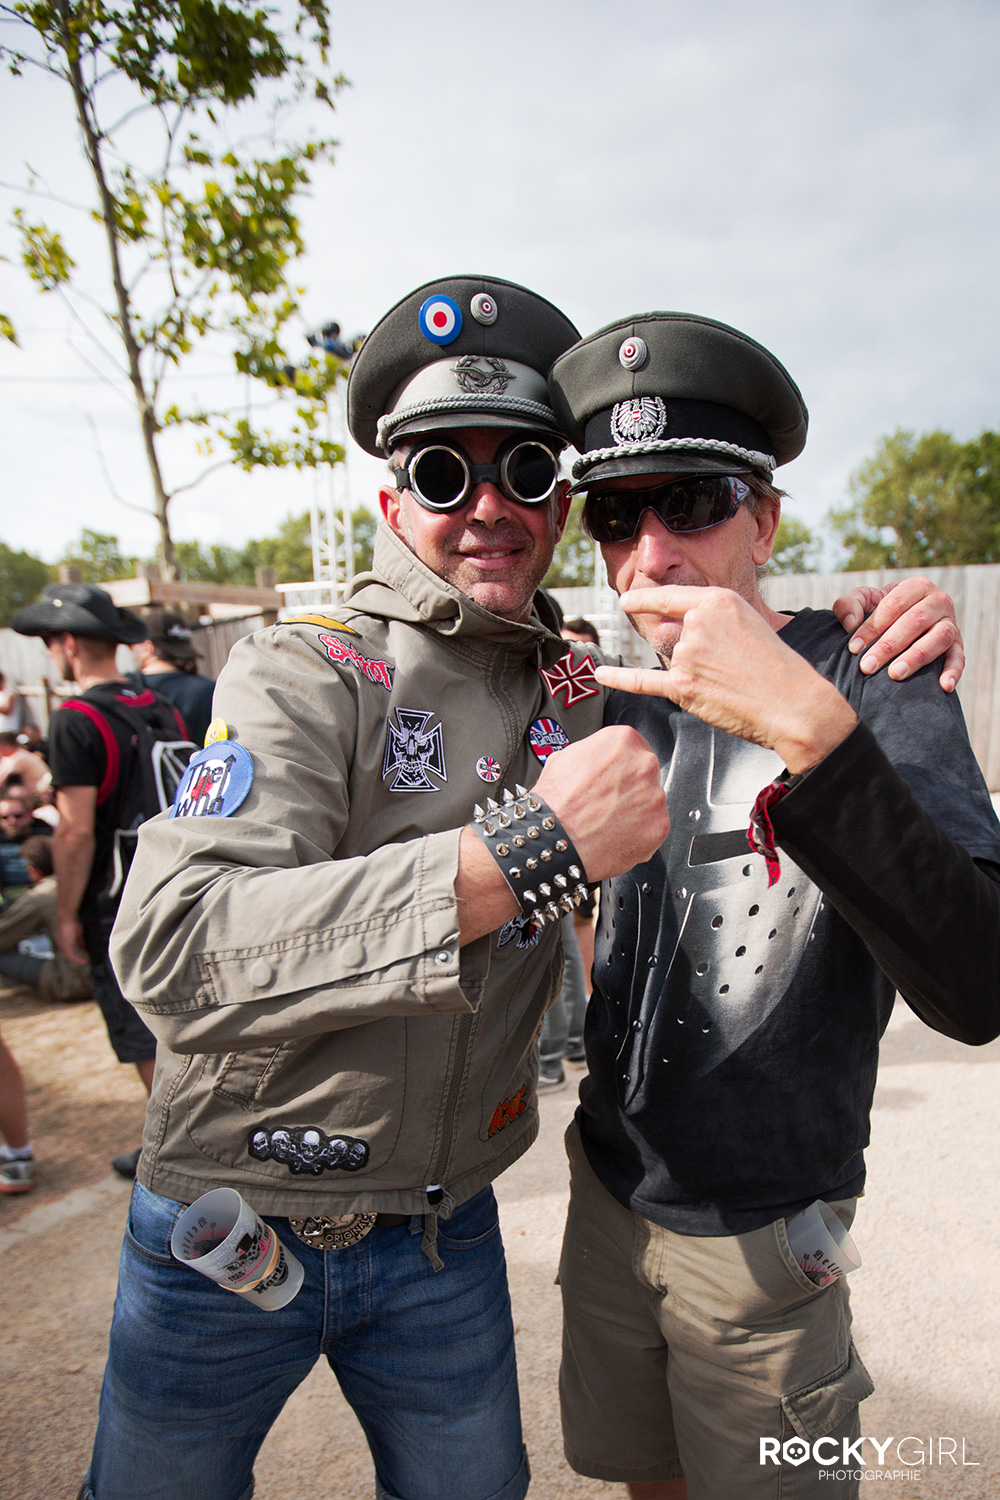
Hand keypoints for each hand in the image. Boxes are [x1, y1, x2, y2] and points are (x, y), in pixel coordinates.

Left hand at [57, 915, 89, 966]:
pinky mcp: (66, 946)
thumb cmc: (71, 922)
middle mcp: (61, 945)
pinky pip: (72, 956)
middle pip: (70, 956)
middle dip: (78, 960)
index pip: (69, 952)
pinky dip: (78, 959)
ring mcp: (63, 946)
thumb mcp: (78, 933)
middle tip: (86, 962)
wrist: (67, 917)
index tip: (84, 958)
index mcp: (63, 942)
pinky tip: (84, 960)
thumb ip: (80, 941)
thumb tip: (83, 948)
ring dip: (78, 960)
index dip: (76, 956)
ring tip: (86, 962)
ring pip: (70, 957)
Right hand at [532, 724, 669, 880]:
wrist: (555, 839)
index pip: (634, 747)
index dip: (621, 766)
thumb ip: (594, 753)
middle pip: (646, 773)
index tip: (615, 778)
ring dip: (636, 811)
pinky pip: (654, 828)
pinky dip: (640, 834)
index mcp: (622, 740)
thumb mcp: (565, 758)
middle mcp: (644, 763)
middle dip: (631, 787)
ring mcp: (655, 795)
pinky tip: (617, 836)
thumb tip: (598, 758)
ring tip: (609, 822)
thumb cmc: (555, 801)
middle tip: (609, 803)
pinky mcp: (660, 824)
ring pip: (651, 801)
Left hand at [597, 586, 856, 774]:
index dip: (646, 599)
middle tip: (728, 669)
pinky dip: (619, 678)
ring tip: (729, 684)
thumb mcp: (748, 623)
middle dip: (694, 655)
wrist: (793, 704)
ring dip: (694, 676)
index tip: (627, 599)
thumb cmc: (777, 668)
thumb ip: (709, 622)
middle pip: (674, 637)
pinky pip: (642, 680)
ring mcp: (688, 654)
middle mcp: (697, 622)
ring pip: (673, 663)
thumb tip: (673, 632)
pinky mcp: (683, 686)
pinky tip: (600, 675)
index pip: (670, 598)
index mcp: (716, 600)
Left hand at [832, 578, 963, 691]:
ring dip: (916, 657)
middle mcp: (939, 601)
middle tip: (867, 667)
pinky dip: (954, 671)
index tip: (853, 649)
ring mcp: (951, 623)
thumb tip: (850, 623)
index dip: (872, 627)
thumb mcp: (864, 602)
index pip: (893, 605)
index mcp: (916, 586)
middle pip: (915, 621)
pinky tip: (943, 686)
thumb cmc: (881, 611)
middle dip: (888, 645)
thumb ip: (849, 605)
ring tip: (895, 674)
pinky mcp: (958, 645)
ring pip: (939, 637)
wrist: (904, 621)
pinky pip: (959, 657)